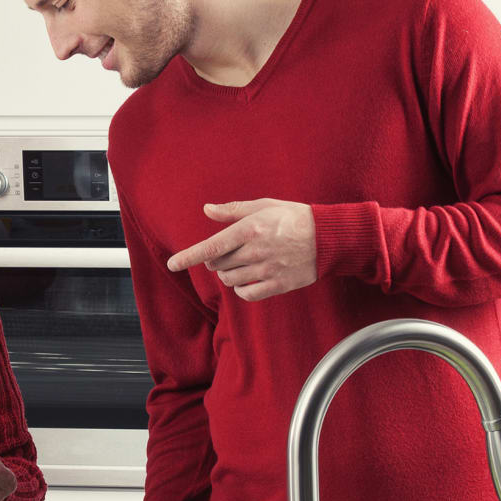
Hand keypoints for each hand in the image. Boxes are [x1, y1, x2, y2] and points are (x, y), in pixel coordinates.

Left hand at [166, 199, 317, 300]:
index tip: (172, 265)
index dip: (189, 256)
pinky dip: (241, 288)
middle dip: (217, 259)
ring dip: (228, 273)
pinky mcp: (277, 285)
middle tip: (231, 250)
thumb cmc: (294, 218)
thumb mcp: (264, 206)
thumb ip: (233, 210)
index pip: (211, 246)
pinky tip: (249, 278)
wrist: (328, 238)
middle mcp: (255, 251)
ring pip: (229, 280)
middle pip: (218, 264)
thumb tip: (207, 210)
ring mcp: (266, 270)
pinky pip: (246, 294)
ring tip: (243, 262)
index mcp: (250, 229)